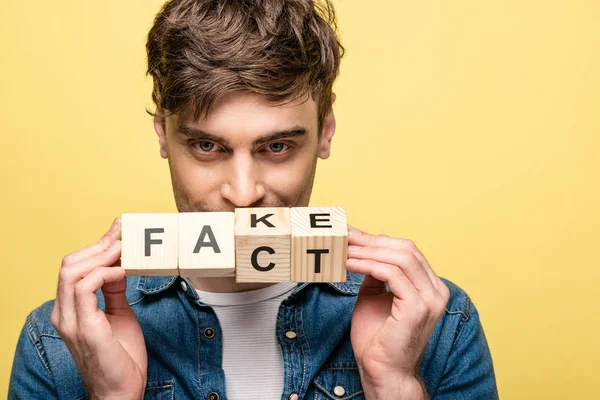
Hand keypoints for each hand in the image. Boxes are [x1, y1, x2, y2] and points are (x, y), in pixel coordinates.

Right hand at [50, 218, 146, 398]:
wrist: (121, 392)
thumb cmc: (120, 357)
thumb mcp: (119, 315)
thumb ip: (115, 291)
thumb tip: (120, 264)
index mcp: (70, 310)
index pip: (73, 268)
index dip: (96, 246)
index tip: (119, 232)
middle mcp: (64, 313)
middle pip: (69, 264)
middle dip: (98, 244)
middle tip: (124, 235)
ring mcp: (71, 321)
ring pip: (71, 271)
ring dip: (100, 254)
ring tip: (124, 247)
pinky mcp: (84, 328)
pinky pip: (85, 288)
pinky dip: (104, 272)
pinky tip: (122, 270)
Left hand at [346, 226, 449, 398]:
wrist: (382, 371)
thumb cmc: (378, 339)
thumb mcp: (374, 297)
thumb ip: (375, 274)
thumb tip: (364, 252)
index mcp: (430, 286)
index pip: (407, 251)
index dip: (378, 239)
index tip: (353, 235)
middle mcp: (436, 290)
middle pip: (406, 248)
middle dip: (372, 240)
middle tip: (346, 237)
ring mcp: (430, 299)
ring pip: (400, 257)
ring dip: (367, 251)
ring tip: (344, 250)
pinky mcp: (417, 307)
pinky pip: (392, 274)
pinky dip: (368, 264)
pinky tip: (349, 264)